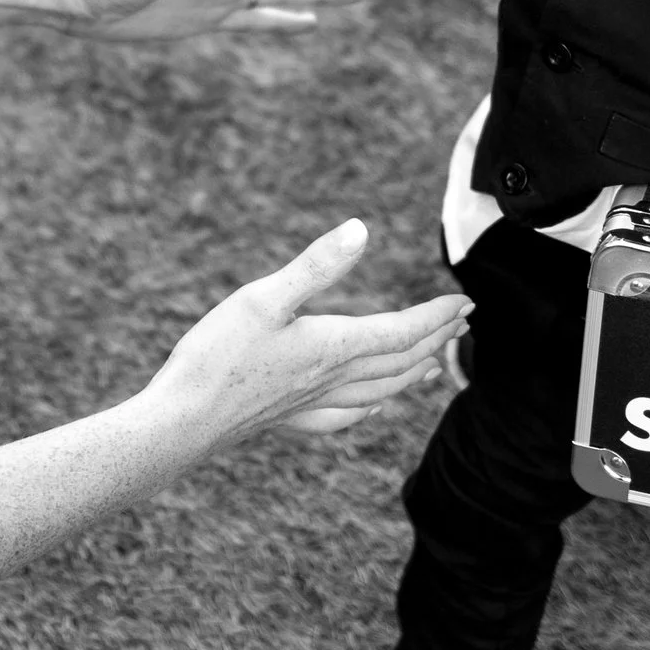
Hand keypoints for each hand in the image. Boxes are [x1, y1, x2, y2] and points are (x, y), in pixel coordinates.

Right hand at [146, 220, 473, 440]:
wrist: (184, 420)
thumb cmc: (218, 356)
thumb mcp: (263, 297)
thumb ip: (315, 265)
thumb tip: (360, 229)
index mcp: (332, 346)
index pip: (400, 331)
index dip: (436, 317)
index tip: (465, 302)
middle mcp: (331, 379)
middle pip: (399, 362)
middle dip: (435, 340)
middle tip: (463, 323)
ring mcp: (312, 403)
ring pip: (380, 391)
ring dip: (413, 375)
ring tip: (437, 366)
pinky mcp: (289, 418)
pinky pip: (343, 417)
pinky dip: (368, 409)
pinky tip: (372, 410)